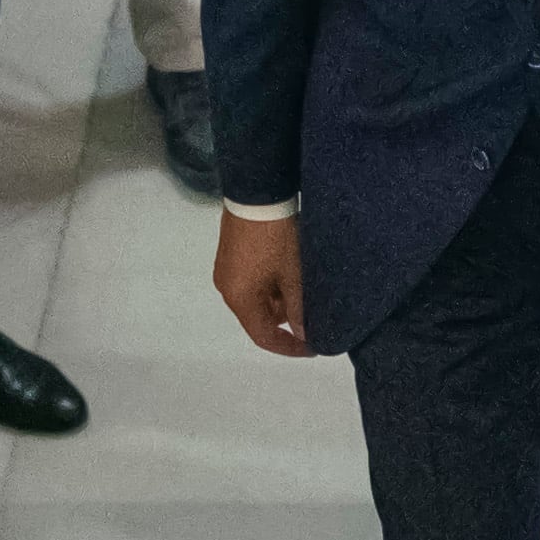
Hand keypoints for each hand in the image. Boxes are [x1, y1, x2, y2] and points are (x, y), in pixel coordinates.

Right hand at [210, 208, 309, 354]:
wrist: (258, 191)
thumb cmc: (277, 237)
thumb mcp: (293, 275)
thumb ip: (298, 309)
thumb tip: (303, 335)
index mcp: (239, 298)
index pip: (263, 336)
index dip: (288, 346)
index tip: (312, 348)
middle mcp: (227, 288)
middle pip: (258, 316)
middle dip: (285, 317)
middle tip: (313, 308)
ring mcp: (226, 270)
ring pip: (256, 297)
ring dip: (279, 297)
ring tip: (303, 284)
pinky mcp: (230, 254)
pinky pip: (251, 280)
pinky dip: (270, 283)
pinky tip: (288, 268)